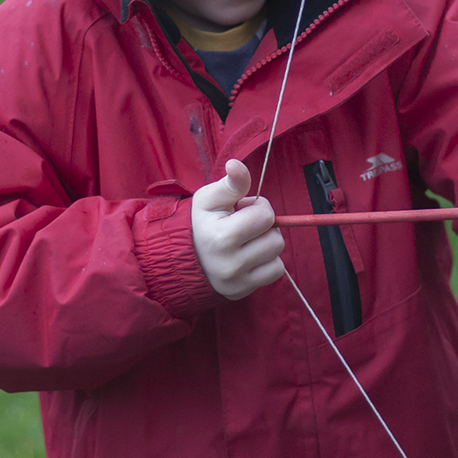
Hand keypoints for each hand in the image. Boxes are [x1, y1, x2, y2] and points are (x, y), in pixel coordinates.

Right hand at [191, 159, 286, 300]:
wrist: (179, 256)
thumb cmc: (199, 222)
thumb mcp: (210, 197)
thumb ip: (231, 182)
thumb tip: (237, 165)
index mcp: (221, 237)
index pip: (266, 216)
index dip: (258, 208)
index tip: (242, 209)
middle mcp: (230, 264)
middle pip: (276, 239)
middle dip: (264, 227)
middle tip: (244, 226)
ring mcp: (236, 282)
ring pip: (278, 257)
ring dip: (267, 245)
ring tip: (246, 241)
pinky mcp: (241, 292)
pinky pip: (274, 273)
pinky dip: (267, 263)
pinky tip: (250, 256)